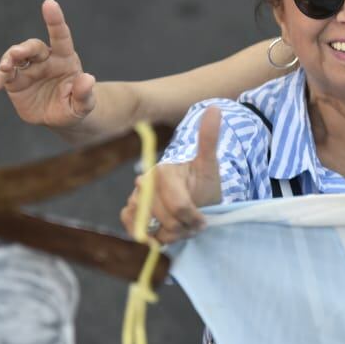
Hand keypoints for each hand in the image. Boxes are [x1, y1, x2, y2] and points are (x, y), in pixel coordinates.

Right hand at [0, 0, 95, 127]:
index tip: (49, 3)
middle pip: (34, 47)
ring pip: (16, 56)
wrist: (60, 117)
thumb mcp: (84, 105)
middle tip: (17, 54)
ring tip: (5, 69)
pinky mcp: (15, 81)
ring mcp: (29, 69)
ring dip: (8, 60)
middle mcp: (45, 60)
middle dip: (25, 48)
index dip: (55, 20)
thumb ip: (85, 93)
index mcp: (65, 59)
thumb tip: (88, 79)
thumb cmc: (75, 106)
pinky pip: (5, 75)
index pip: (61, 36)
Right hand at [121, 108, 221, 243]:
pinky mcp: (128, 212)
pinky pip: (135, 230)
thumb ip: (210, 137)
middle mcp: (144, 182)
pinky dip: (153, 236)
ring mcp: (133, 197)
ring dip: (172, 235)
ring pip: (152, 229)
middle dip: (185, 228)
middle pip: (168, 222)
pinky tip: (164, 230)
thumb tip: (216, 107)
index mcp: (163, 170)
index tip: (204, 219)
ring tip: (182, 226)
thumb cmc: (203, 184)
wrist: (193, 198)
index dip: (195, 219)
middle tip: (194, 223)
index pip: (181, 207)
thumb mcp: (210, 164)